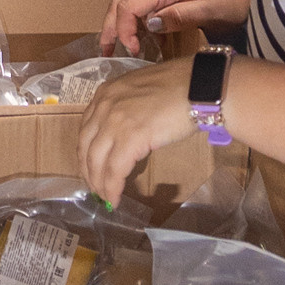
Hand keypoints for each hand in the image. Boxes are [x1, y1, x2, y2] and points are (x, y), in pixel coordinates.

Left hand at [78, 59, 199, 203]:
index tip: (91, 166)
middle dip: (88, 171)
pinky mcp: (130, 139)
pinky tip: (115, 198)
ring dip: (99, 183)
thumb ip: (126, 108)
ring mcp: (115, 122)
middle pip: (85, 146)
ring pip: (96, 161)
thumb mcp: (140, 91)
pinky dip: (112, 188)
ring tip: (105, 197)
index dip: (86, 152)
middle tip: (95, 187)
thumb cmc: (179, 87)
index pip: (86, 129)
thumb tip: (128, 131)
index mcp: (105, 94)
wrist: (198, 86)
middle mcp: (104, 106)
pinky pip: (115, 170)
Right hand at [100, 0, 254, 52]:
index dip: (124, 30)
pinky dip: (132, 18)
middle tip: (107, 51)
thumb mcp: (209, 11)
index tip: (132, 50)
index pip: (129, 6)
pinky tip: (139, 36)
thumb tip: (150, 23)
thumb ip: (179, 16)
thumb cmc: (229, 2)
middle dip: (110, 27)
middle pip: (120, 1)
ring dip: (117, 22)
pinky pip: (138, 0)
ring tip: (114, 45)